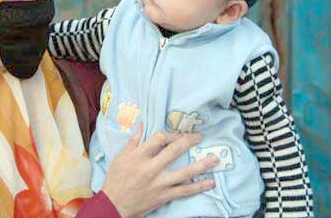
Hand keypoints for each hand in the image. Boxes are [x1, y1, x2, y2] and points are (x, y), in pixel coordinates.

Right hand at [102, 123, 217, 217]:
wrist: (114, 204)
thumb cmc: (116, 179)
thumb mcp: (120, 157)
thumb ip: (134, 141)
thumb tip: (142, 125)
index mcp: (139, 156)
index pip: (159, 139)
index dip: (170, 134)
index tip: (176, 134)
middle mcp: (151, 168)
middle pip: (174, 151)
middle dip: (189, 141)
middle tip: (199, 136)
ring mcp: (160, 183)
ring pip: (185, 172)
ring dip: (202, 165)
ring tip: (215, 159)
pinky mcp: (164, 196)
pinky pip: (185, 190)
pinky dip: (199, 186)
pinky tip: (211, 182)